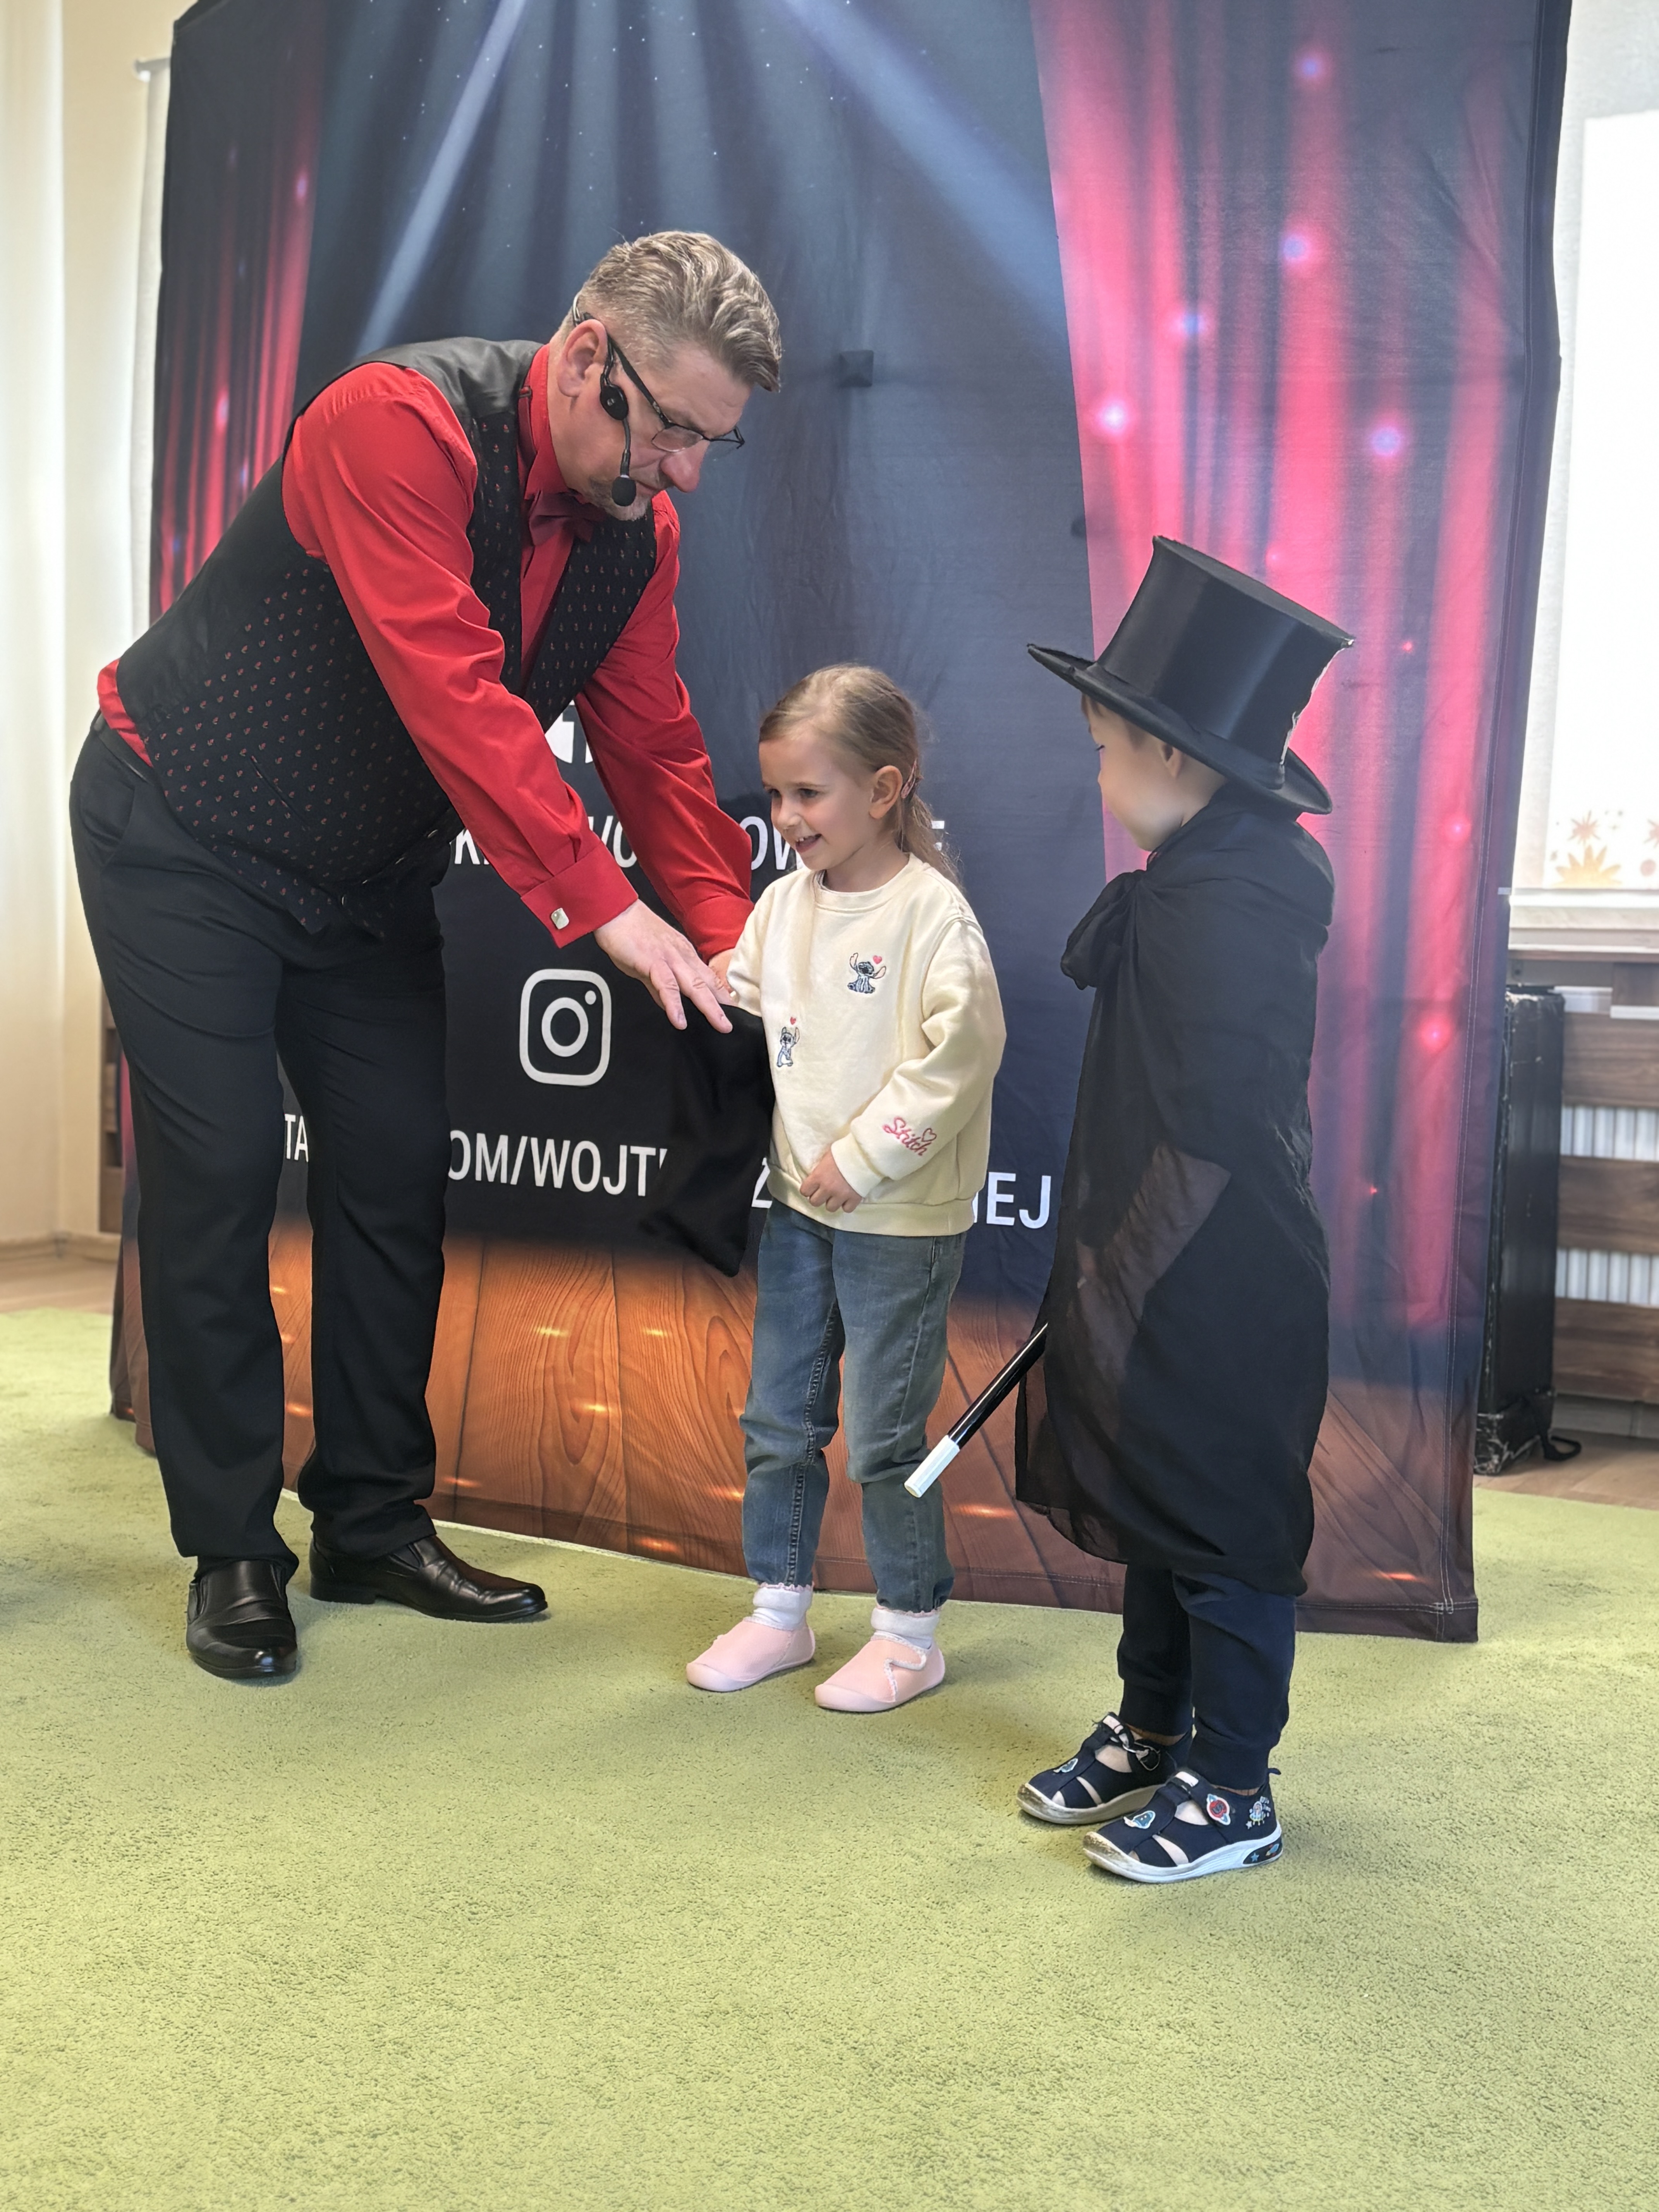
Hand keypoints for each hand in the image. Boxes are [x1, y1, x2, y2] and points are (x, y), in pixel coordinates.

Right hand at [594, 900, 731, 1031]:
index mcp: (684, 955)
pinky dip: (674, 1004)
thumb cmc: (632, 932)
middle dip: (724, 1005)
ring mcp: (669, 958)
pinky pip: (666, 985)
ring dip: (709, 1007)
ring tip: (720, 1025)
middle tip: (736, 1024)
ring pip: (694, 985)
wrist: (616, 911)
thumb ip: (660, 986)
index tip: (735, 1012)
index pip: (709, 978)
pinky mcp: (652, 961)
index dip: (723, 995)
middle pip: (708, 983)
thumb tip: (668, 1005)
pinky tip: (679, 1020)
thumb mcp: (651, 962)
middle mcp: (682, 956)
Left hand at [800, 1148, 862, 1213]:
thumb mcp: (827, 1157)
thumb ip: (820, 1169)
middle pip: (815, 1202)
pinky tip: (848, 1198)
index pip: (804, 1191)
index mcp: (818, 1176)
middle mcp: (827, 1188)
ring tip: (837, 1195)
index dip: (808, 1190)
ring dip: (832, 1202)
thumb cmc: (844, 1152)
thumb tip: (816, 1176)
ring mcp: (841, 1195)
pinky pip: (847, 1209)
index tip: (812, 1188)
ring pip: (830, 1208)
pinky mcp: (854, 1199)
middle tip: (824, 1192)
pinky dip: (847, 1205)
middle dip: (819, 1197)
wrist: (864, 1154)